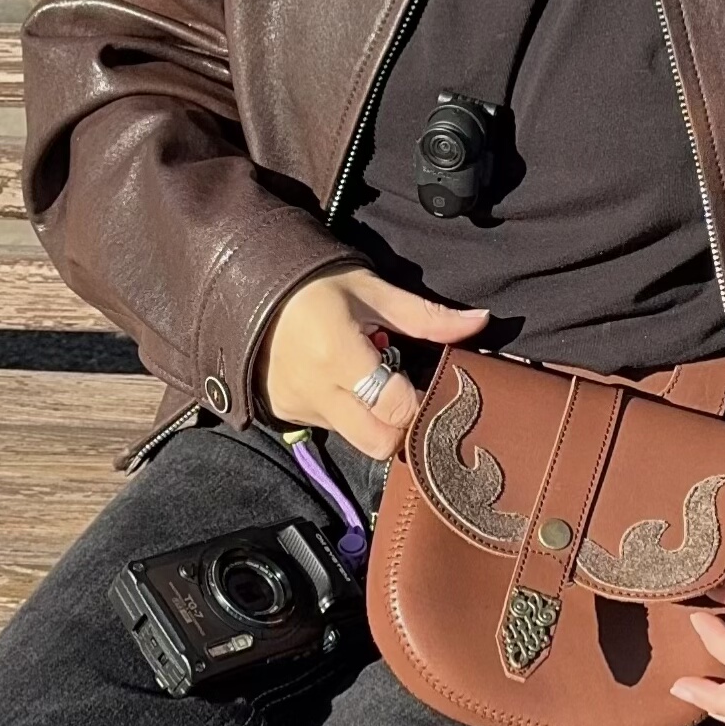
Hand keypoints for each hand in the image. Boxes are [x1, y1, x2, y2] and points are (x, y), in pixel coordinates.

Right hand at [256, 266, 490, 459]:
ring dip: (372, 416)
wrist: (243, 284)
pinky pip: (330, 427)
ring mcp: (297, 407)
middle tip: (404, 392)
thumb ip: (427, 317)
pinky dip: (345, 411)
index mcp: (340, 356)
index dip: (421, 400)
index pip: (398, 408)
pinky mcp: (284, 412)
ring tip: (366, 375)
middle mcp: (316, 391)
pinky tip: (340, 379)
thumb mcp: (372, 291)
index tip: (427, 381)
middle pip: (379, 443)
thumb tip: (481, 323)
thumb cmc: (314, 282)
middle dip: (400, 425)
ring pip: (355, 437)